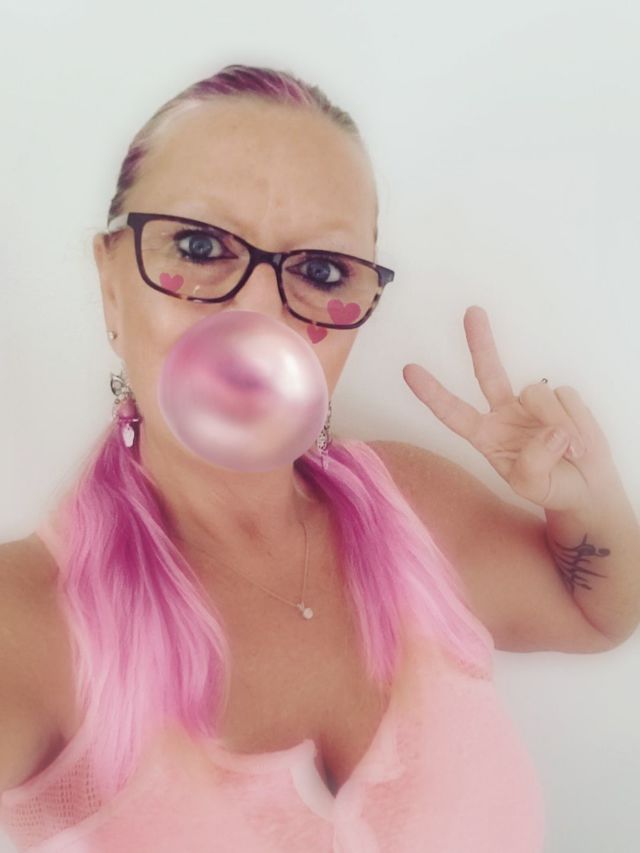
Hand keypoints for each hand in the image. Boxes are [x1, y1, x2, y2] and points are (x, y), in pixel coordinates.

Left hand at [402, 305, 615, 512]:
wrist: (587, 487)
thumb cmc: (551, 488)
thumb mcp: (532, 487)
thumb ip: (534, 464)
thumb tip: (551, 430)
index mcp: (486, 436)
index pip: (454, 413)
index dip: (432, 393)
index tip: (410, 371)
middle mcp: (504, 413)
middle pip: (488, 372)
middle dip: (480, 342)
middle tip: (472, 312)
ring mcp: (532, 403)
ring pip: (539, 394)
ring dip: (559, 424)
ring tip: (570, 451)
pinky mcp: (560, 397)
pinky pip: (566, 397)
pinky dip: (578, 420)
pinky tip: (579, 439)